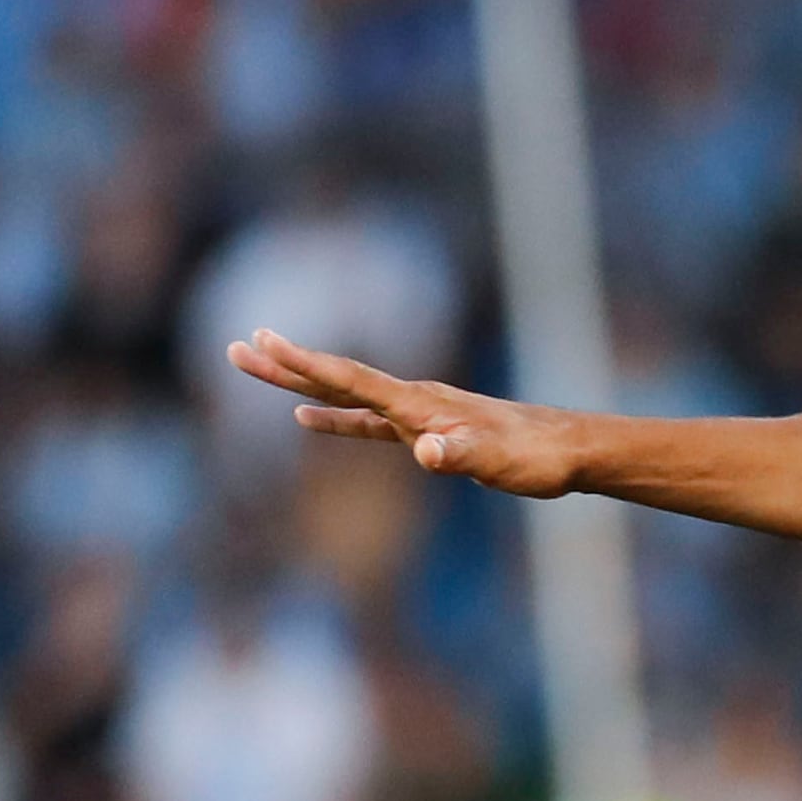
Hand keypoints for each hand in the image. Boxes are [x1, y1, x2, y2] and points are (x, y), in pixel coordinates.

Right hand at [227, 332, 583, 496]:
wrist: (566, 449)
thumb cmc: (534, 456)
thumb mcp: (496, 460)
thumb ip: (459, 455)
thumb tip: (426, 453)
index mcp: (420, 403)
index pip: (351, 377)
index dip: (305, 362)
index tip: (263, 340)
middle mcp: (413, 400)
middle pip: (336, 377)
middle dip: (285, 365)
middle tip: (235, 348)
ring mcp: (417, 413)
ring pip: (344, 394)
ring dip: (300, 383)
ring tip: (257, 367)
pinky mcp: (426, 430)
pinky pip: (366, 421)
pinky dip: (334, 418)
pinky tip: (309, 419)